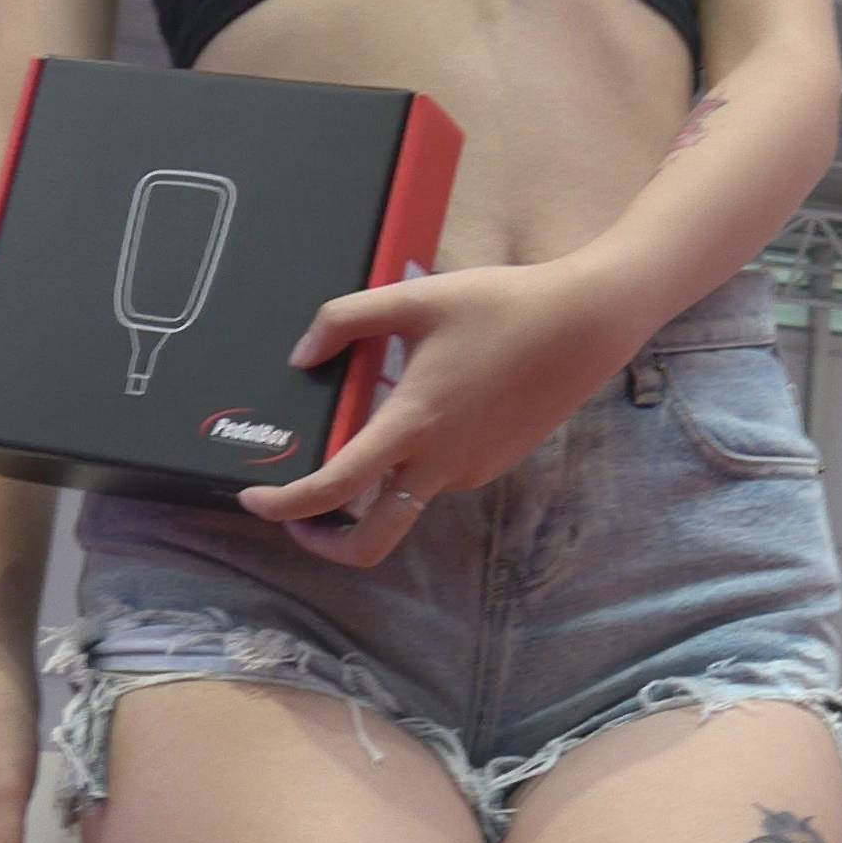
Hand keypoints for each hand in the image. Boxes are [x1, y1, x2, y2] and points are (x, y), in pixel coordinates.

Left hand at [237, 256, 631, 568]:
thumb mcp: (414, 298)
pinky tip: (425, 405)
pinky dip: (413, 460)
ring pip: (404, 499)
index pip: (335, 489)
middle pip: (372, 544)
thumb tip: (303, 356)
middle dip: (325, 543)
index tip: (255, 499)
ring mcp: (470, 471)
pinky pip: (437, 476)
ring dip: (372, 483)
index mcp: (413, 425)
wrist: (586, 324)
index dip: (286, 505)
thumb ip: (345, 320)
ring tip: (367, 419)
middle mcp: (440, 464)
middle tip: (297, 516)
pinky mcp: (492, 465)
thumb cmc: (501, 305)